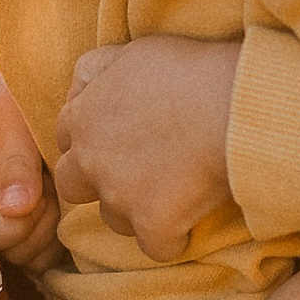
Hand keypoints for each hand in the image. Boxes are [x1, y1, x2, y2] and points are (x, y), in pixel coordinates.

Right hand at [0, 76, 61, 267]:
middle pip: (3, 251)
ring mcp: (4, 219)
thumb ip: (16, 163)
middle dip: (36, 229)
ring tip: (58, 194)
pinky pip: (44, 254)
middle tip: (54, 190)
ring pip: (27, 258)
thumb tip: (15, 209)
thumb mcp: (14, 120)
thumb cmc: (18, 98)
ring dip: (51, 234)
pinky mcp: (28, 224)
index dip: (11, 227)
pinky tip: (66, 207)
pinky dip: (60, 240)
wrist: (35, 88)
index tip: (38, 198)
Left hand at [55, 37, 243, 260]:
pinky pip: (156, 248)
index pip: (66, 139)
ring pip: (114, 219)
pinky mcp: (154, 224)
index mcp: (83, 117)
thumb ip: (98, 67)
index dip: (92, 141)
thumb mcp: (134, 51)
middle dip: (98, 182)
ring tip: (171, 193)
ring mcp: (120, 196)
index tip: (120, 140)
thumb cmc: (190, 71)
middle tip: (136, 173)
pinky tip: (191, 222)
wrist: (233, 105)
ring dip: (136, 211)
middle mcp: (91, 160)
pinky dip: (173, 240)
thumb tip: (81, 82)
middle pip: (74, 186)